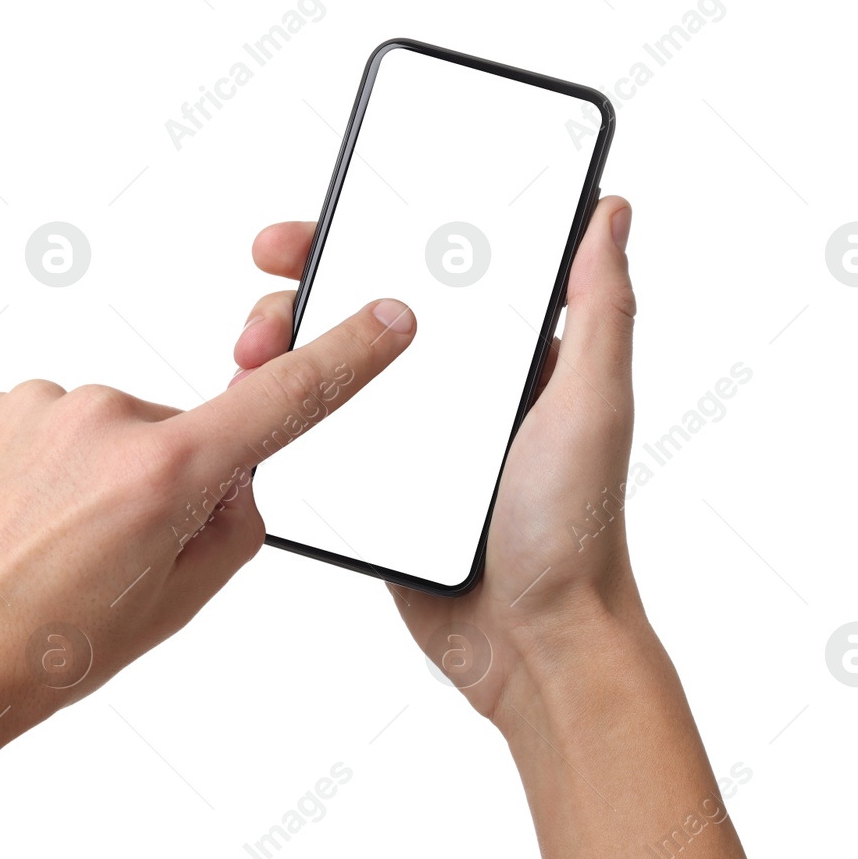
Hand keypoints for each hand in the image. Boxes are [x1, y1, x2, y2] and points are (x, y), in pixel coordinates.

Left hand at [0, 296, 418, 742]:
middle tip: (110, 562)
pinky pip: (49, 430)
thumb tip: (234, 482)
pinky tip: (11, 530)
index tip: (389, 318)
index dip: (348, 355)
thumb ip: (230, 530)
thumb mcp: (169, 611)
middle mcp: (103, 418)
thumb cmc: (32, 658)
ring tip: (44, 556)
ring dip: (97, 481)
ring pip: (109, 434)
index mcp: (163, 473)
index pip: (285, 399)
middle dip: (168, 485)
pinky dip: (44, 472)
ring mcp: (36, 406)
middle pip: (181, 436)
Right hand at [236, 197, 637, 720]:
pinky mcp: (376, 487)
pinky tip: (255, 405)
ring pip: (332, 373)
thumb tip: (608, 213)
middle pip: (365, 314)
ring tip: (248, 356)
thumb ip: (600, 309)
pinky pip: (322, 439)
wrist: (533, 645)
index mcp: (506, 356)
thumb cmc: (577, 530)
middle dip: (307, 289)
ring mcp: (410, 437)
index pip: (434, 270)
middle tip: (265, 293)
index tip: (325, 221)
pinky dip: (285, 417)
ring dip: (284, 353)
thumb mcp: (594, 404)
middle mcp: (454, 388)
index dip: (376, 234)